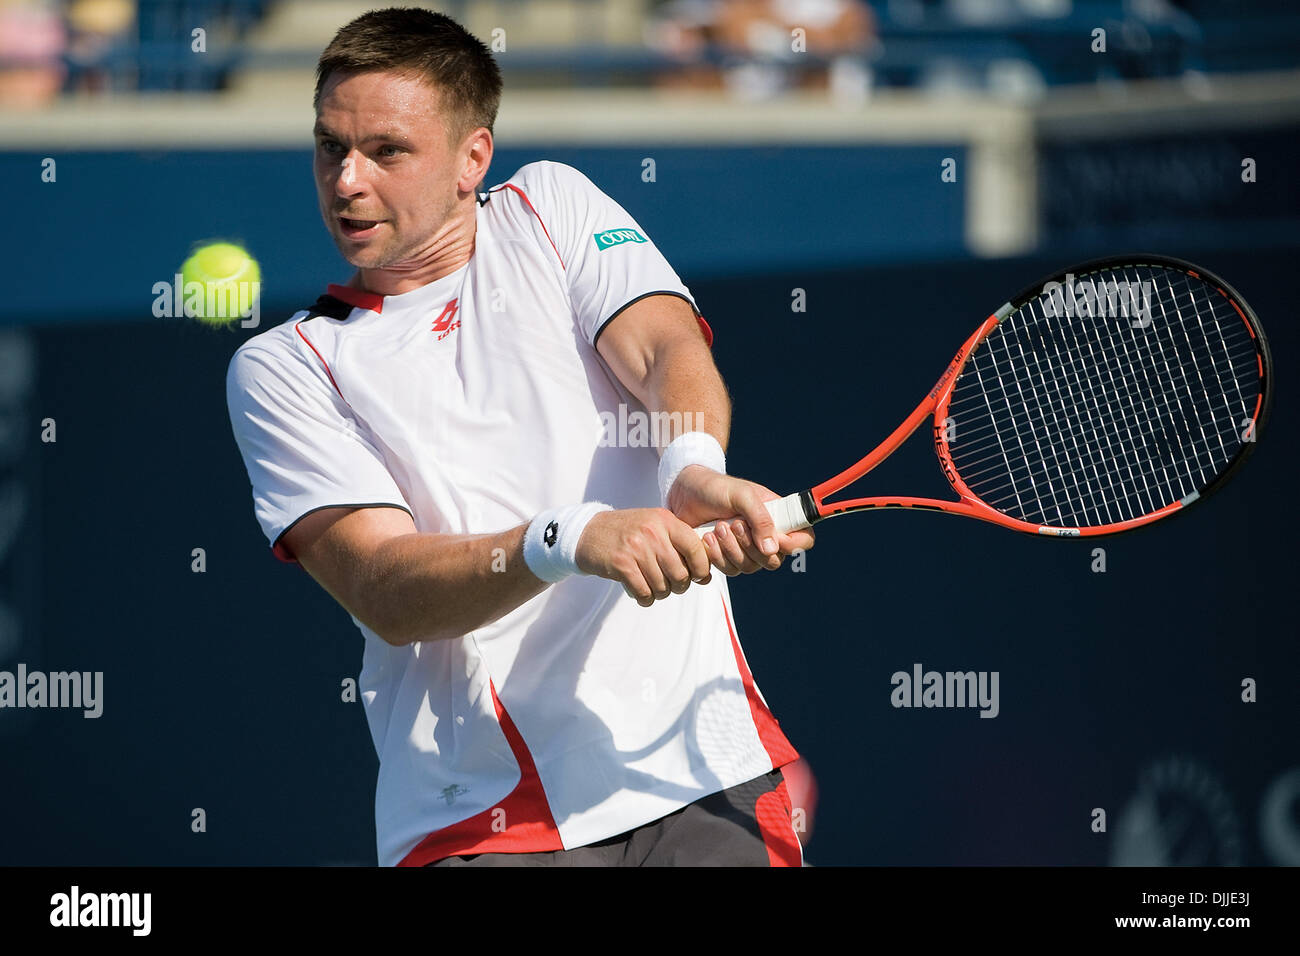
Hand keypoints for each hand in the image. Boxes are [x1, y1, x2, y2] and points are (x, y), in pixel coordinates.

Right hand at [575, 508, 712, 606]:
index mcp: (665, 520)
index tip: (697, 576)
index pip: (696, 548)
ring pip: (663, 586)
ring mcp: (636, 548)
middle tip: (670, 585)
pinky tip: (641, 593)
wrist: (588, 533)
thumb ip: (681, 546)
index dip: (701, 568)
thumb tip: (706, 577)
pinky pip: (644, 593)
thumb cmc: (628, 533)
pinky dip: (645, 599)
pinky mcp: (621, 564)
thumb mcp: (655, 527)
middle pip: (681, 574)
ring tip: (652, 587)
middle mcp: (652, 532)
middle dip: (679, 586)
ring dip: (660, 593)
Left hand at [667, 466, 814, 575]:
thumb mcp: (742, 495)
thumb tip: (772, 549)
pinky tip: (707, 538)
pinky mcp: (726, 557)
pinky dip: (718, 557)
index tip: (775, 539)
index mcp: (777, 517)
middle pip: (774, 560)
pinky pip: (730, 570)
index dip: (793, 544)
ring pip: (750, 567)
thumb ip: (760, 519)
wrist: (684, 492)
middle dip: (751, 546)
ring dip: (732, 549)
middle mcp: (765, 535)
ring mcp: (745, 549)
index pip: (802, 539)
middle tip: (734, 524)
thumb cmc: (717, 488)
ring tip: (717, 527)